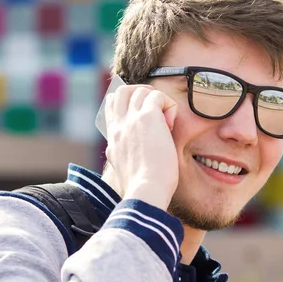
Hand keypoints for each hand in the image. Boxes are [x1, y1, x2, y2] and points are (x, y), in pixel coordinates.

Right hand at [105, 85, 178, 209]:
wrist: (145, 191)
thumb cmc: (141, 187)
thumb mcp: (122, 169)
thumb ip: (121, 155)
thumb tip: (124, 151)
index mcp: (113, 138)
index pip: (111, 106)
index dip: (126, 102)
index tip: (142, 112)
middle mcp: (119, 126)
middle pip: (122, 91)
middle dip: (141, 93)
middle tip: (157, 110)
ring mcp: (131, 119)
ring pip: (139, 90)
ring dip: (157, 100)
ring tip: (166, 121)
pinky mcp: (148, 117)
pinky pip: (157, 96)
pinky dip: (168, 105)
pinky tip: (171, 125)